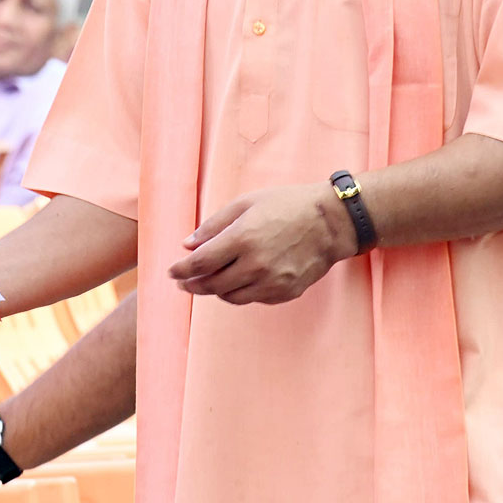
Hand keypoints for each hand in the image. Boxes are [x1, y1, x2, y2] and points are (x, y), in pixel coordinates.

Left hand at [168, 182, 355, 304]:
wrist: (331, 223)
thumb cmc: (286, 206)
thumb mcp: (246, 204)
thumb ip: (214, 226)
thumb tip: (187, 245)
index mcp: (242, 239)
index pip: (200, 263)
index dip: (181, 270)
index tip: (171, 271)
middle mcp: (255, 265)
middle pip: (211, 284)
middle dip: (192, 284)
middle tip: (182, 282)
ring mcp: (272, 282)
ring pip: (230, 297)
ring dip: (213, 291)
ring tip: (206, 282)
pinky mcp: (285, 293)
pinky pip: (252, 299)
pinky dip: (238, 293)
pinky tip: (234, 283)